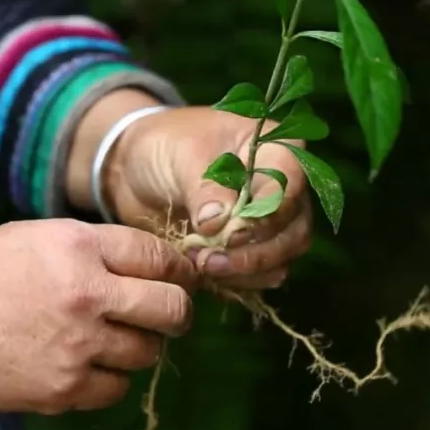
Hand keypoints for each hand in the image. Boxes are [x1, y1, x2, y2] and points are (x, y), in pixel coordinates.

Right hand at [0, 219, 196, 414]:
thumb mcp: (39, 236)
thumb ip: (96, 248)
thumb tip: (151, 264)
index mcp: (80, 248)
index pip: (159, 257)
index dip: (179, 268)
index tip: (180, 277)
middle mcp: (87, 296)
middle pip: (171, 309)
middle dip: (177, 311)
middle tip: (167, 314)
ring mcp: (78, 346)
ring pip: (147, 352)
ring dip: (138, 345)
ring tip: (112, 338)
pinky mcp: (65, 388)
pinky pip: (116, 388)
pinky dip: (109, 378)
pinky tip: (87, 363)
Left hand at [105, 101, 312, 289]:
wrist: (136, 170)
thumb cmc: (165, 147)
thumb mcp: (182, 155)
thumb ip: (205, 186)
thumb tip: (220, 224)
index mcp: (275, 151)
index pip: (290, 186)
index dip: (266, 214)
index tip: (232, 232)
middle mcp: (283, 190)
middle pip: (293, 231)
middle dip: (256, 252)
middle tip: (211, 259)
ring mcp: (270, 224)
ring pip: (282, 260)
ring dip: (245, 271)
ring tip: (201, 264)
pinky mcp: (249, 252)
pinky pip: (259, 278)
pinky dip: (235, 282)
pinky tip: (203, 272)